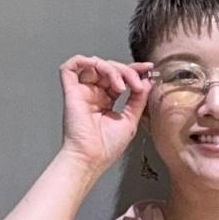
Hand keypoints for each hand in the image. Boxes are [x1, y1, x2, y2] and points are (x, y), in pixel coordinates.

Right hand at [59, 54, 153, 177]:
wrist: (91, 158)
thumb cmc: (105, 148)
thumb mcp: (130, 120)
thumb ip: (138, 99)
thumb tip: (146, 82)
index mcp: (106, 101)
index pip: (119, 77)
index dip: (133, 70)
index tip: (147, 68)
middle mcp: (93, 94)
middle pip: (110, 68)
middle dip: (127, 71)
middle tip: (137, 85)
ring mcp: (82, 92)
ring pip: (95, 65)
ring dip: (112, 69)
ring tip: (122, 86)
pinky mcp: (71, 92)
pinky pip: (70, 67)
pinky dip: (84, 61)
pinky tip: (98, 67)